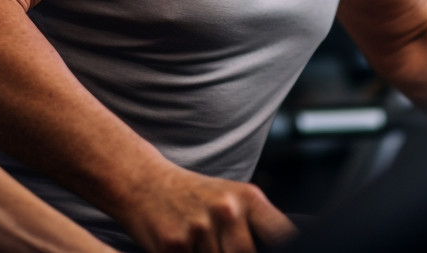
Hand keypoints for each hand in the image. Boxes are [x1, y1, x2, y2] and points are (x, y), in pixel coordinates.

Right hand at [121, 165, 296, 252]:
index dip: (283, 249)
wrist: (143, 182)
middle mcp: (227, 211)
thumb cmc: (193, 196)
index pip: (283, 236)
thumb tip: (281, 246)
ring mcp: (200, 228)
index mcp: (248, 198)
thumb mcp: (231, 199)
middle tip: (222, 243)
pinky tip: (184, 247)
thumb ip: (256, 225)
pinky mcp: (174, 246)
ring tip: (200, 243)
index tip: (280, 251)